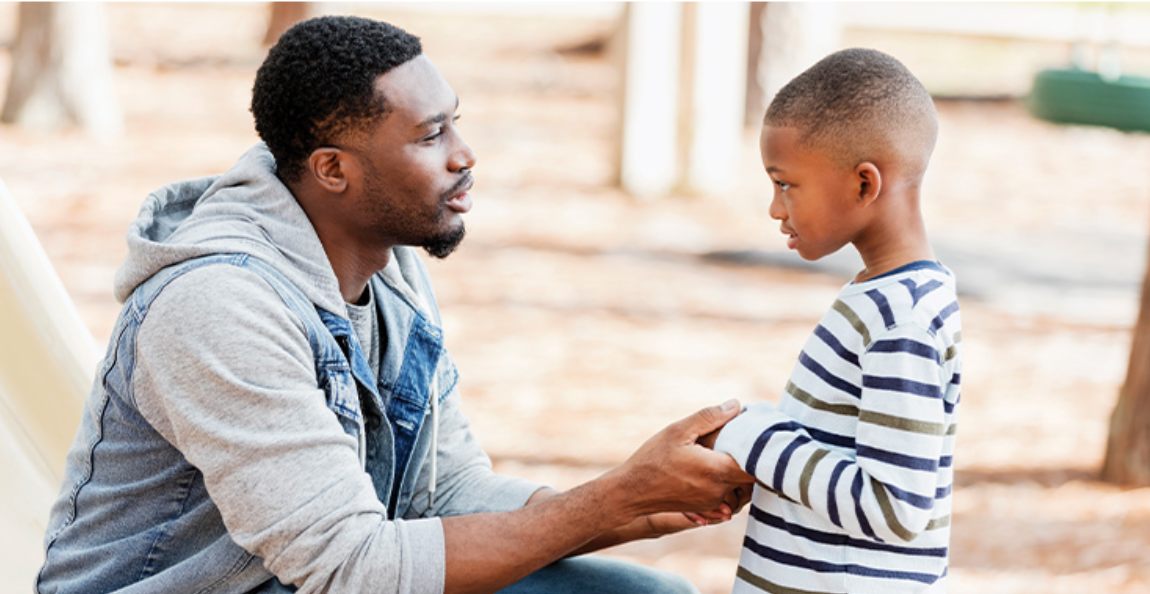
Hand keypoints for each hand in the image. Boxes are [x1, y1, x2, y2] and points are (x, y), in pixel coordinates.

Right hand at [610, 399, 755, 518]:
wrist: (631, 492)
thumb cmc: (652, 459)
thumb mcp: (678, 431)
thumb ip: (709, 417)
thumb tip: (736, 405)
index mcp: (717, 470)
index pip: (757, 463)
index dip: (764, 448)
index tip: (762, 432)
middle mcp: (720, 490)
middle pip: (752, 474)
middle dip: (752, 456)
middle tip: (747, 436)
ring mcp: (714, 502)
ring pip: (740, 484)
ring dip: (739, 467)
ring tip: (729, 448)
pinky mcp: (707, 507)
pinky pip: (727, 491)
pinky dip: (727, 478)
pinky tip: (713, 463)